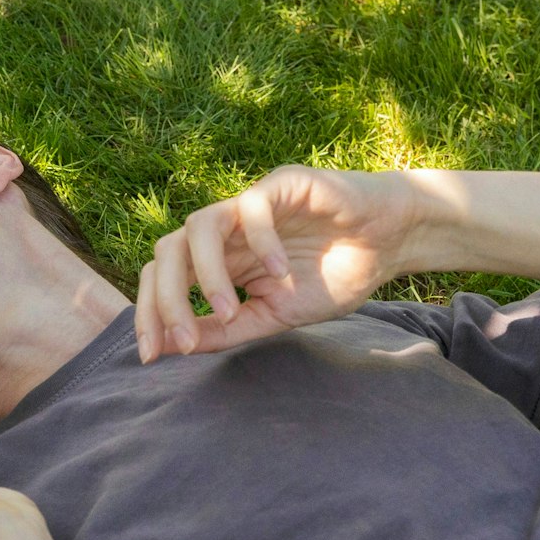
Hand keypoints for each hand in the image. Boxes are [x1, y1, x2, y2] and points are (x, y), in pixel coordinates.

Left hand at [136, 165, 423, 361]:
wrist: (390, 243)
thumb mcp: (274, 316)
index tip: (150, 356)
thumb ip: (225, 330)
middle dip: (163, 299)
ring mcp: (248, 206)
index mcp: (216, 261)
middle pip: (165, 253)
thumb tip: (171, 347)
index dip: (149, 314)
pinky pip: (252, 207)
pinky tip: (280, 272)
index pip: (162, 281)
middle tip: (180, 340)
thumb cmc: (333, 276)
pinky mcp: (281, 184)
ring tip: (231, 309)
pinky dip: (260, 241)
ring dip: (205, 273)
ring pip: (197, 226)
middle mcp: (223, 232)